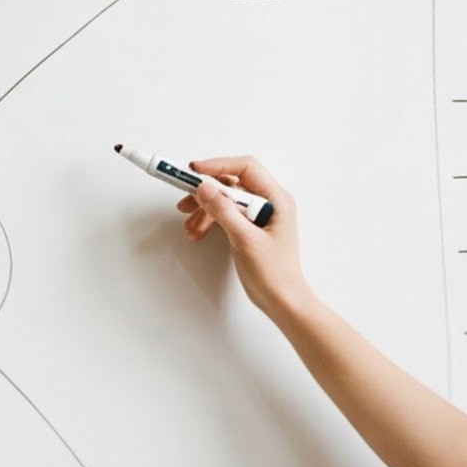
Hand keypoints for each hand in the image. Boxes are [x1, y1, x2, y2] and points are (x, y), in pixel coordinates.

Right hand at [175, 156, 313, 311]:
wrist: (282, 301)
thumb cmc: (274, 273)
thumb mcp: (246, 240)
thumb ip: (224, 212)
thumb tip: (204, 187)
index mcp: (276, 199)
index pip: (246, 168)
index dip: (218, 165)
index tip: (194, 170)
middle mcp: (269, 202)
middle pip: (232, 183)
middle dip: (206, 192)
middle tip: (184, 199)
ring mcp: (259, 215)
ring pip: (226, 200)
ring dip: (205, 210)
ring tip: (190, 227)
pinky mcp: (249, 227)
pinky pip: (226, 214)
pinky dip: (210, 221)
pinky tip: (197, 232)